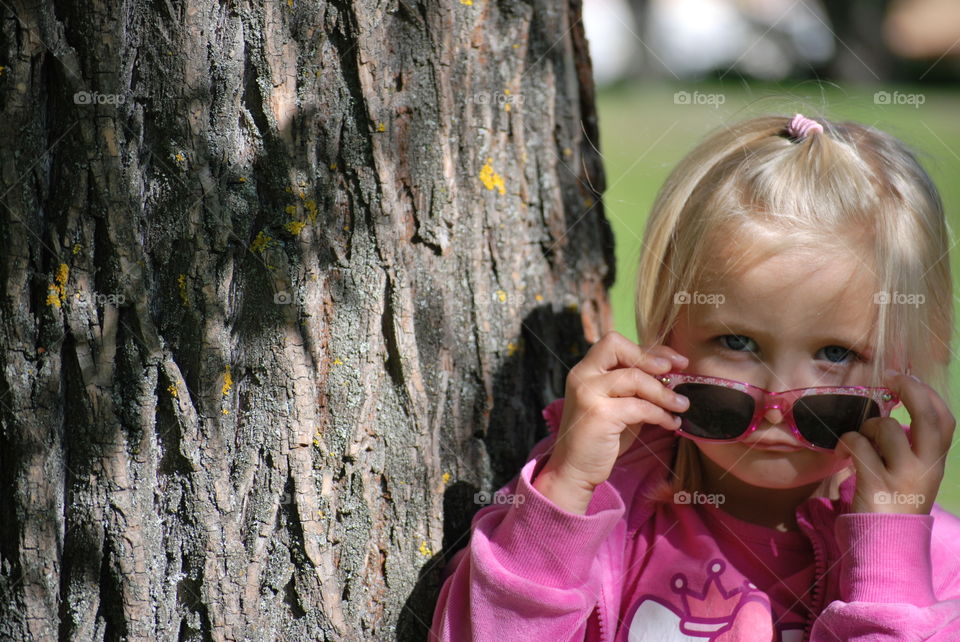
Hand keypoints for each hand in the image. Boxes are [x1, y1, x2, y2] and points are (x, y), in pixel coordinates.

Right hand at [533, 331, 688, 513]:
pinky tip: (671, 423)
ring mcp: (588, 393)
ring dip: (664, 392)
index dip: (647, 349)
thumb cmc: (601, 437)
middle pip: (617, 347)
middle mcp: (583, 375)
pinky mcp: (598, 414)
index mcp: (586, 370)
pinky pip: (639, 407)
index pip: (615, 343)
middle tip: (676, 373)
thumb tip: (672, 374)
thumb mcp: (619, 404)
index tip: (673, 361)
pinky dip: (661, 414)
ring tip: (682, 405)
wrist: (575, 469)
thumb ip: (636, 387)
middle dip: (651, 358)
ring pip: (634, 378)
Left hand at [834, 370, 955, 514]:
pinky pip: (858, 444)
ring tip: (859, 443)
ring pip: (884, 427)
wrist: (885, 545)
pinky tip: (842, 453)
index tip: (907, 378)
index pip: (945, 420)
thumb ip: (910, 447)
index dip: (927, 394)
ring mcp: (904, 476)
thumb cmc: (893, 504)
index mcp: (936, 463)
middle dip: (909, 390)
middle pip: (927, 416)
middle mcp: (927, 467)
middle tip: (888, 379)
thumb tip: (892, 408)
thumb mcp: (913, 475)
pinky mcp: (877, 483)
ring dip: (864, 426)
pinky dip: (846, 442)